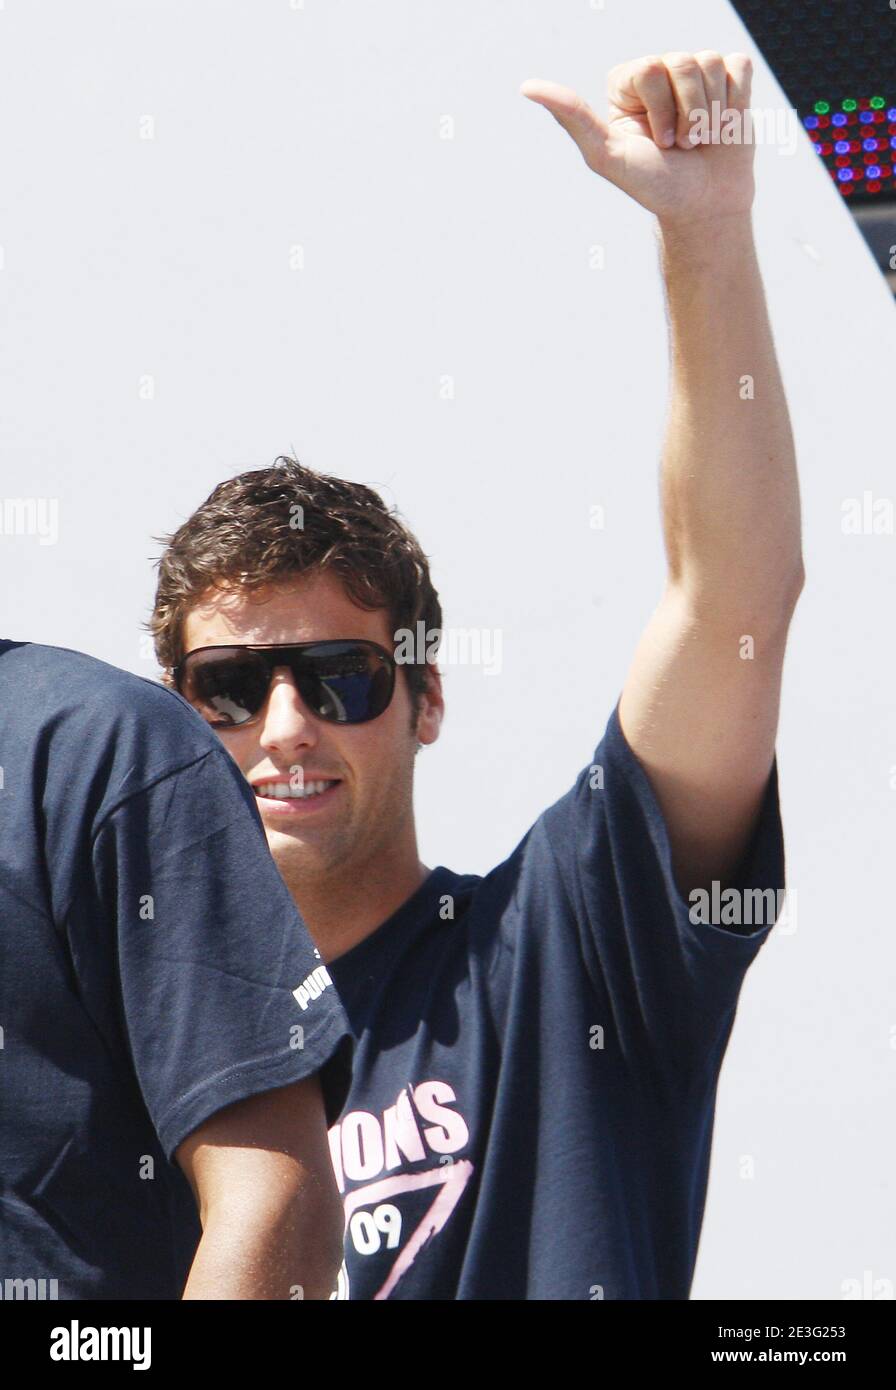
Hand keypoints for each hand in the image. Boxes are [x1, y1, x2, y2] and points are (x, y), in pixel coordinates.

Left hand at [520, 51, 755, 227]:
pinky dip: (736, 101)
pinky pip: (738, 66)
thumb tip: (526, 86)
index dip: (661, 109)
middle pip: (683, 61)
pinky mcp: (731, 80)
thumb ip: (572, 118)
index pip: (650, 68)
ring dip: (711, 113)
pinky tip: (724, 125)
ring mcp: (696, 75)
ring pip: (712, 63)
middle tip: (681, 145)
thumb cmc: (655, 185)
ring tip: (702, 139)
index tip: (658, 144)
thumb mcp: (608, 156)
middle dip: (687, 114)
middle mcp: (660, 73)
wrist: (704, 207)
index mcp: (628, 84)